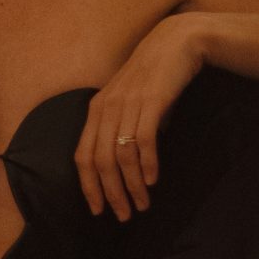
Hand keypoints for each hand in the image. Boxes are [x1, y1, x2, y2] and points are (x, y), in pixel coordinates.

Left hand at [76, 14, 206, 220]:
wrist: (176, 43)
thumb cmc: (153, 77)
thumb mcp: (128, 102)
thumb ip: (120, 129)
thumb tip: (123, 166)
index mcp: (96, 110)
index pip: (82, 156)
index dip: (88, 186)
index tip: (98, 209)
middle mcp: (107, 107)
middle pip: (100, 161)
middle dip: (111, 193)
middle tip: (123, 215)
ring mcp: (128, 104)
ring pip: (122, 156)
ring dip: (132, 185)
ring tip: (142, 204)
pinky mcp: (151, 101)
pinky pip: (144, 140)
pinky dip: (147, 164)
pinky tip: (154, 180)